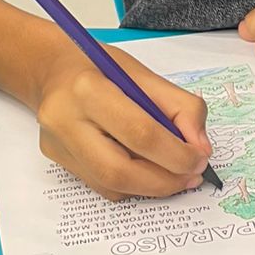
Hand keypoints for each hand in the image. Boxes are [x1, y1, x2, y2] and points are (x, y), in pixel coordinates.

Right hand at [34, 43, 211, 200]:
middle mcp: (65, 121)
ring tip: (175, 175)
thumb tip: (200, 149)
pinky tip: (146, 169)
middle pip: (120, 171)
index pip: (139, 133)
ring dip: (151, 187)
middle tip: (192, 176)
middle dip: (164, 181)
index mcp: (88, 89)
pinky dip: (132, 184)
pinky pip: (102, 185)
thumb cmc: (100, 67)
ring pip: (111, 186)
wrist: (53, 70)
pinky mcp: (58, 161)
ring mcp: (58, 145)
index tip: (200, 158)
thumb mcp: (144, 74)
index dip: (176, 154)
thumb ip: (180, 107)